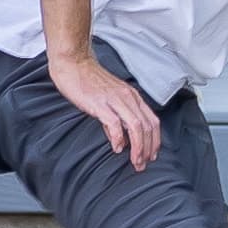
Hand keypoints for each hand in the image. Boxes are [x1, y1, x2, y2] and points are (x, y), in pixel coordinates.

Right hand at [47, 47, 162, 169]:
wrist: (73, 63)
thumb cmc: (88, 80)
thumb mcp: (109, 98)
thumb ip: (116, 117)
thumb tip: (119, 138)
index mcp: (132, 97)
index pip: (152, 121)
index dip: (154, 141)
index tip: (151, 155)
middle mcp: (128, 97)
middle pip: (147, 126)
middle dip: (148, 149)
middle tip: (143, 164)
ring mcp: (115, 100)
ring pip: (136, 126)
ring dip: (138, 147)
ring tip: (135, 161)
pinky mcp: (100, 103)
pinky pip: (115, 123)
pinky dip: (119, 138)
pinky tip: (117, 148)